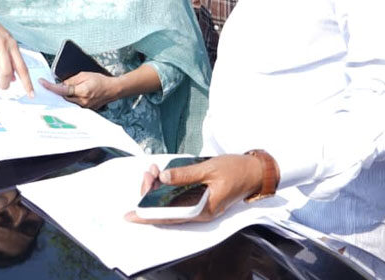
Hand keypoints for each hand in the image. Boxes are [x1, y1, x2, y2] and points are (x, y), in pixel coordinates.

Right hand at [0, 4, 31, 95]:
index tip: (31, 94)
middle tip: (2, 86)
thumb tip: (15, 79)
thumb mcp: (7, 43)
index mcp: (13, 46)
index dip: (27, 83)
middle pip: (7, 71)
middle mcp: (3, 46)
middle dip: (4, 84)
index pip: (22, 68)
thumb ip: (12, 60)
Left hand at [39, 72, 115, 109]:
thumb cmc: (100, 80)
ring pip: (68, 102)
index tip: (42, 83)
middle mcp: (82, 101)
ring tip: (61, 90)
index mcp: (82, 91)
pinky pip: (73, 105)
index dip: (51, 87)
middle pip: (63, 98)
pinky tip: (69, 95)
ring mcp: (84, 107)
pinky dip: (69, 99)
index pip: (62, 90)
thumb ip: (71, 80)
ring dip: (63, 96)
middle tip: (50, 86)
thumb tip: (61, 84)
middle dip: (57, 92)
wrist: (112, 89)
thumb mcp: (84, 75)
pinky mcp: (86, 109)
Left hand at [124, 154, 266, 224]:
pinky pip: (177, 198)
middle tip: (148, 173)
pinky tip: (161, 175)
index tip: (130, 214)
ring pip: (170, 203)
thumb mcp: (208, 169)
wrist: (254, 171)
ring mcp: (199, 206)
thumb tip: (163, 178)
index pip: (168, 216)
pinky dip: (167, 187)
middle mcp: (199, 212)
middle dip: (151, 193)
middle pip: (166, 210)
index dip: (147, 216)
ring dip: (158, 189)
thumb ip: (185, 174)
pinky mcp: (199, 199)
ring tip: (153, 170)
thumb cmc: (235, 170)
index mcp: (202, 209)